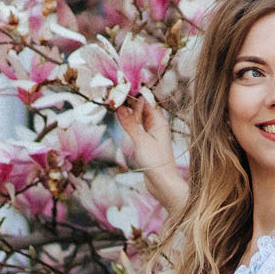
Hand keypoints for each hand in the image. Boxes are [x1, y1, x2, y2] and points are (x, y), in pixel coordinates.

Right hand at [121, 96, 189, 217]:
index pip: (144, 102)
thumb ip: (130, 124)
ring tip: (114, 106)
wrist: (163, 183)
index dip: (131, 95)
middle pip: (141, 110)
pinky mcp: (148, 144)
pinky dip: (129, 125)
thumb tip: (120, 107)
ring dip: (128, 114)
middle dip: (128, 103)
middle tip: (112, 97)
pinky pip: (137, 129)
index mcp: (159, 122)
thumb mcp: (141, 141)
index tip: (118, 89)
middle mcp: (157, 126)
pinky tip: (121, 122)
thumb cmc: (156, 162)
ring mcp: (152, 135)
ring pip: (138, 120)